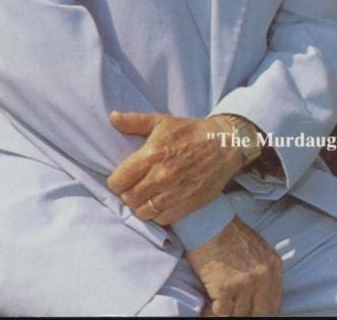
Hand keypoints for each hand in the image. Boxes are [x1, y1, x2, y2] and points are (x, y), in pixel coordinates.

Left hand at [107, 112, 243, 223]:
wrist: (224, 144)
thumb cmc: (190, 132)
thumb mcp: (162, 121)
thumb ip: (134, 121)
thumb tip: (112, 117)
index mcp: (152, 154)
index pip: (118, 181)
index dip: (117, 180)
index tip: (122, 177)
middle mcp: (161, 176)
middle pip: (129, 198)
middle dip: (128, 193)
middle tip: (134, 186)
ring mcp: (175, 192)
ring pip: (143, 211)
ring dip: (141, 205)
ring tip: (146, 195)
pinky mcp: (188, 204)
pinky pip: (162, 218)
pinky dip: (158, 213)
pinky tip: (160, 202)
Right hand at [188, 216, 282, 317]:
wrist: (210, 222)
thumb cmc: (230, 233)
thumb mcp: (258, 248)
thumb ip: (263, 271)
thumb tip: (259, 296)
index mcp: (274, 266)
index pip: (274, 303)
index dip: (261, 312)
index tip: (251, 312)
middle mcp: (264, 276)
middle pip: (260, 313)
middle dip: (247, 315)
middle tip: (233, 310)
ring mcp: (246, 283)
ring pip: (240, 315)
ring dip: (228, 312)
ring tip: (219, 305)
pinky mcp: (226, 288)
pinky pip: (222, 313)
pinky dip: (212, 312)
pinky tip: (208, 304)